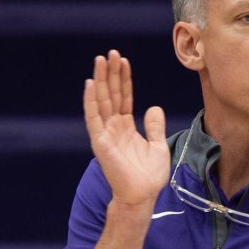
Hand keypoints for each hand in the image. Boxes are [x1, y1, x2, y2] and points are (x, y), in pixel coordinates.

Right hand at [83, 51, 169, 208]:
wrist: (142, 195)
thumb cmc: (148, 176)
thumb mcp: (157, 146)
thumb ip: (154, 126)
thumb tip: (154, 108)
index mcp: (126, 127)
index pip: (123, 97)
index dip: (124, 79)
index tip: (123, 61)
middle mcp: (113, 127)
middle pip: (111, 94)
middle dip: (111, 73)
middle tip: (111, 53)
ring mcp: (105, 133)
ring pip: (101, 101)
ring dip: (101, 80)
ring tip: (101, 60)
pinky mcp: (100, 142)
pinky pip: (93, 118)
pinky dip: (91, 101)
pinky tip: (91, 84)